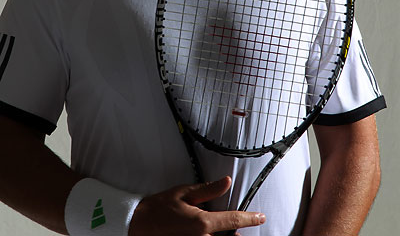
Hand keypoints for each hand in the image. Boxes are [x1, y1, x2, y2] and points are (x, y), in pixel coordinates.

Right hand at [129, 176, 265, 235]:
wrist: (137, 226)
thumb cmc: (159, 208)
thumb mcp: (184, 193)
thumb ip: (208, 190)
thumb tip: (226, 182)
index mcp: (203, 223)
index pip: (234, 220)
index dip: (251, 218)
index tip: (261, 217)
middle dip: (237, 234)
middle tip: (237, 228)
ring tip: (225, 233)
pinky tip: (209, 235)